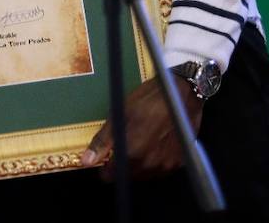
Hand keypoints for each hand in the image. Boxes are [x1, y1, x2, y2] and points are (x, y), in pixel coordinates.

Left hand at [79, 76, 203, 180]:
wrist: (182, 93)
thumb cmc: (147, 99)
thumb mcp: (119, 114)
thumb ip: (102, 141)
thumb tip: (86, 161)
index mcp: (131, 154)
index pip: (111, 176)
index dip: (106, 166)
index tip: (109, 154)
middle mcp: (149, 166)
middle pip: (128, 175)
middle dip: (124, 162)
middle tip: (128, 140)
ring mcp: (166, 166)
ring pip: (145, 174)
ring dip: (140, 163)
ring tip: (143, 139)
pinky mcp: (179, 162)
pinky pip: (161, 169)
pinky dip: (156, 160)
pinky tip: (157, 142)